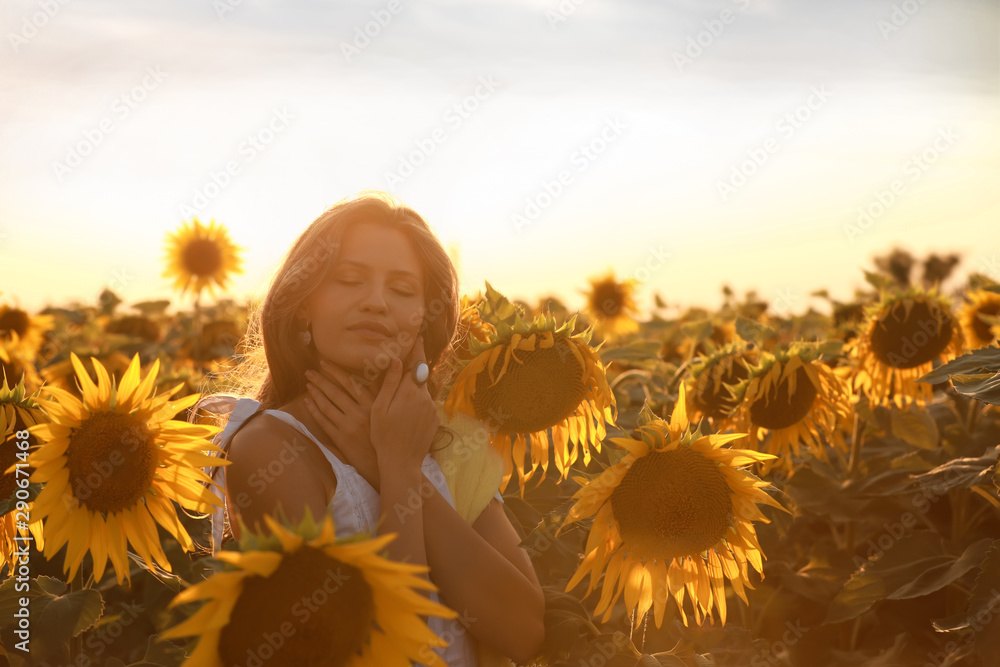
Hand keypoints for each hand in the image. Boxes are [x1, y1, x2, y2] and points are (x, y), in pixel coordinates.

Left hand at [303, 361, 380, 490]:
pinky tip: (308, 402)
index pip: (350, 383)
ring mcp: (348, 426)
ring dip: (316, 393)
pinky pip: (324, 421)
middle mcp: (359, 413)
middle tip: (309, 371)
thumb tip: (373, 375)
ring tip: (308, 384)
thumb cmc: (388, 435)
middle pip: (335, 392)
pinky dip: (314, 410)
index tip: (324, 362)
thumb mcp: (388, 412)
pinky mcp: (341, 438)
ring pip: (327, 405)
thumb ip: (379, 393)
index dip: (335, 371)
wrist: (385, 463)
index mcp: (373, 404)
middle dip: (320, 380)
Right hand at [370, 335, 439, 477]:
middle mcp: (424, 397)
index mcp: (409, 392)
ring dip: (414, 389)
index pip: (416, 363)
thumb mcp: (380, 408)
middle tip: (406, 361)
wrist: (401, 462)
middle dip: (414, 368)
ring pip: (423, 391)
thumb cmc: (384, 436)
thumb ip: (389, 383)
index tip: (418, 336)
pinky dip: (418, 403)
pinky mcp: (435, 419)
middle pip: (420, 376)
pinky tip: (407, 413)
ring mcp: (431, 409)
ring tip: (402, 396)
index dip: (417, 349)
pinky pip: (426, 405)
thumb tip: (396, 360)